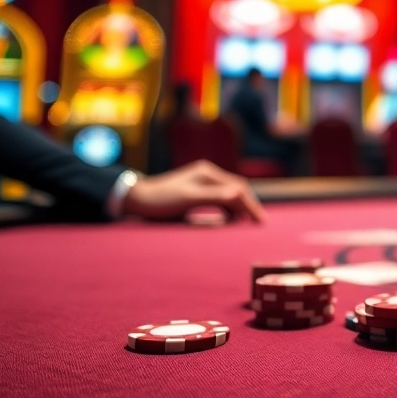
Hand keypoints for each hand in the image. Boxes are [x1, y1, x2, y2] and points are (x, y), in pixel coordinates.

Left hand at [121, 160, 265, 222]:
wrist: (136, 199)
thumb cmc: (160, 199)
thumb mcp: (188, 199)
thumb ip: (213, 196)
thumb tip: (238, 194)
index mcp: (208, 174)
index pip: (238, 187)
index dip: (251, 204)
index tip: (260, 221)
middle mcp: (207, 175)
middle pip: (236, 190)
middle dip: (249, 206)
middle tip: (259, 224)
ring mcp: (202, 183)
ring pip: (229, 195)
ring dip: (239, 208)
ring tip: (247, 223)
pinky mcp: (196, 192)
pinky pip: (219, 200)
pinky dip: (228, 210)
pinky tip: (229, 219)